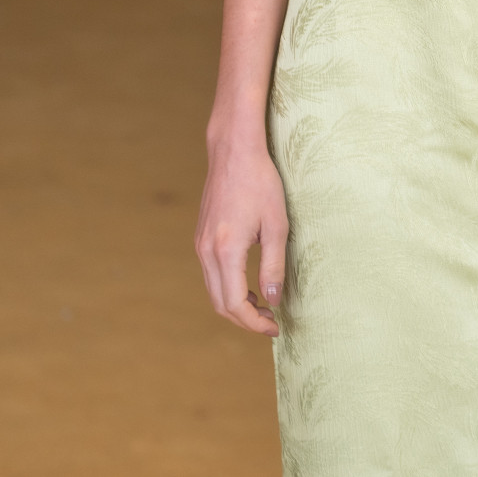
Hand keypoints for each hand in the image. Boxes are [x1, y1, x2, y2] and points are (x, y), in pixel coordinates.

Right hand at [195, 134, 288, 335]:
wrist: (234, 150)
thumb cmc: (260, 182)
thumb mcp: (276, 224)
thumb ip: (274, 265)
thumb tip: (273, 299)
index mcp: (226, 250)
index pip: (234, 304)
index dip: (254, 323)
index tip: (275, 326)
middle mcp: (206, 250)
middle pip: (220, 303)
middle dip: (245, 319)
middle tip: (271, 321)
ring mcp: (200, 243)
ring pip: (213, 290)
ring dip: (236, 304)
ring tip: (263, 305)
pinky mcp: (201, 236)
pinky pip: (211, 274)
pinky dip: (227, 287)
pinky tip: (248, 283)